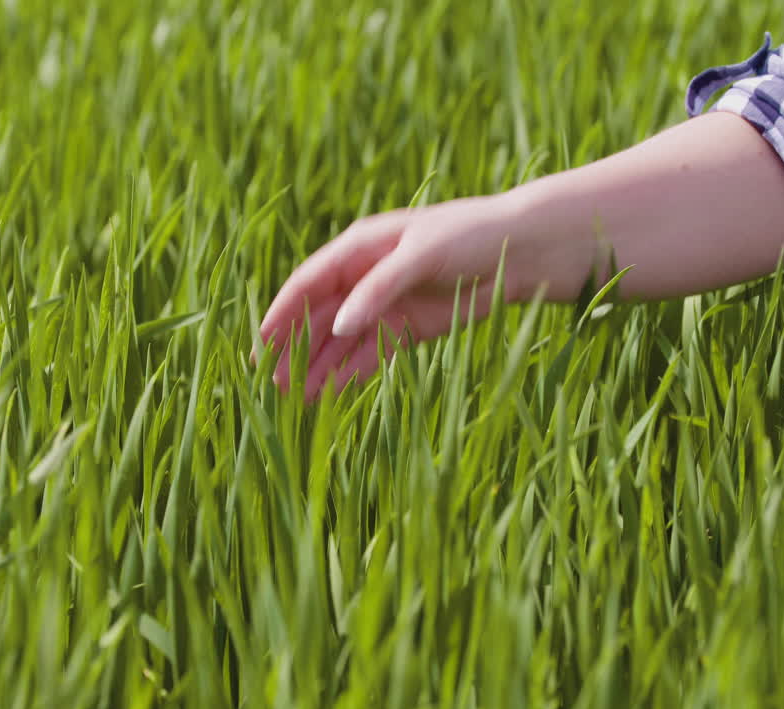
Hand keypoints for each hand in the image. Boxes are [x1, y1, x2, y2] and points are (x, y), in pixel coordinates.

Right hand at [257, 193, 543, 397]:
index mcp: (359, 248)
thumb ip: (378, 289)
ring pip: (339, 341)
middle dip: (293, 347)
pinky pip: (368, 355)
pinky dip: (347, 374)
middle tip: (269, 380)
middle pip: (318, 316)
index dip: (283, 311)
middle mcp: (364, 278)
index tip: (261, 340)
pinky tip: (328, 395)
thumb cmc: (469, 235)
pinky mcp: (406, 330)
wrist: (522, 251)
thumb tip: (338, 326)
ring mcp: (384, 306)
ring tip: (292, 398)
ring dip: (316, 367)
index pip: (309, 282)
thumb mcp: (421, 254)